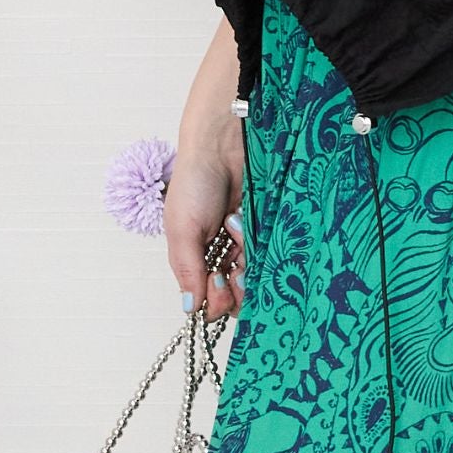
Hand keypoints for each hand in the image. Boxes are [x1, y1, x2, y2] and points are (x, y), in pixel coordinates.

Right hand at [164, 121, 247, 320]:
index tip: (217, 282)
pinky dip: (259, 244)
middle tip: (235, 269)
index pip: (209, 300)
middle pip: (236, 294)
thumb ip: (187, 271)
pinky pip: (270, 251)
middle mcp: (221, 255)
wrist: (224, 143)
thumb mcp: (182, 230)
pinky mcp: (265, 229)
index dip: (215, 301)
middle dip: (236, 289)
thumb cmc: (195, 181)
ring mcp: (245, 242)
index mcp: (196, 259)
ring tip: (237, 231)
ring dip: (247, 262)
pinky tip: (246, 223)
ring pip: (255, 276)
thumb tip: (191, 310)